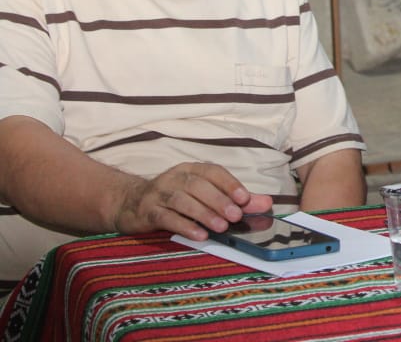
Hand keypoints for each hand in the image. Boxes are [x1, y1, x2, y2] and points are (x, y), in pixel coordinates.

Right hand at [112, 163, 273, 240]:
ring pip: (182, 200)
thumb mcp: (205, 196)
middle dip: (219, 200)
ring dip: (204, 213)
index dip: (229, 183)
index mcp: (191, 170)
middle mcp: (175, 177)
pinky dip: (184, 226)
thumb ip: (235, 200)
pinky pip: (166, 217)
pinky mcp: (147, 212)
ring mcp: (159, 194)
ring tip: (221, 227)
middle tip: (236, 216)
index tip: (245, 198)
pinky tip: (199, 235)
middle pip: (198, 185)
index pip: (213, 171)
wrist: (129, 204)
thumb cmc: (175, 200)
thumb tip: (267, 204)